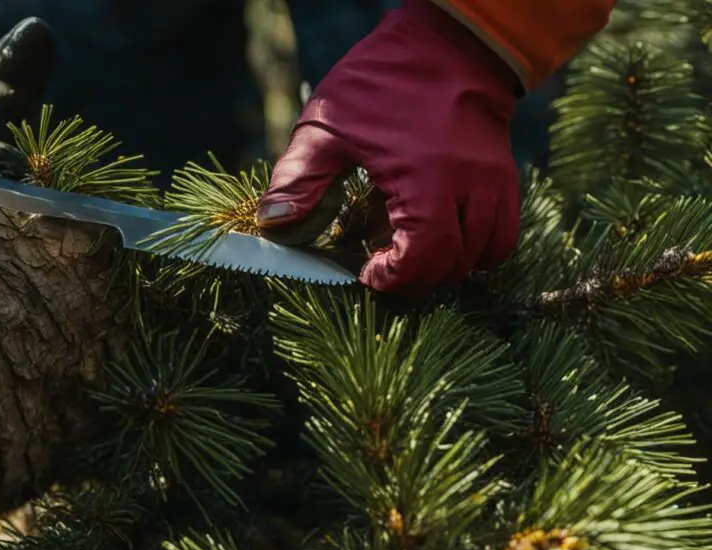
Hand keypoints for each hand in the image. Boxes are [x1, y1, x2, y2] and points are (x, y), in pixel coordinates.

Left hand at [256, 0, 521, 294]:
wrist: (445, 42)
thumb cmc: (382, 82)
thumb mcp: (327, 128)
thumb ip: (299, 179)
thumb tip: (273, 223)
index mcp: (425, 181)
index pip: (421, 258)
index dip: (392, 277)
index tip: (366, 273)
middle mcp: (469, 188)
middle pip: (452, 264)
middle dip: (413, 277)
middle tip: (381, 266)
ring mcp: (493, 184)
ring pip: (482, 255)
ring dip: (445, 266)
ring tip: (409, 248)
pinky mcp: (505, 178)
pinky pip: (504, 235)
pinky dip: (478, 250)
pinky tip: (445, 237)